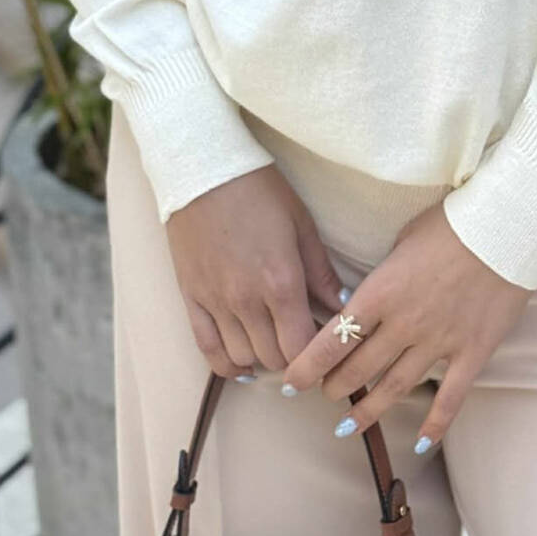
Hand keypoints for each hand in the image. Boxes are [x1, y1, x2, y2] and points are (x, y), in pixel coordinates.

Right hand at [165, 164, 345, 376]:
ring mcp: (215, 302)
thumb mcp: (302, 226)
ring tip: (276, 341)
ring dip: (263, 358)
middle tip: (303, 339)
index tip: (326, 346)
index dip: (318, 355)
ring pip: (243, 358)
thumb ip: (323, 274)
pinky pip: (208, 349)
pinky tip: (244, 364)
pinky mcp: (192, 299)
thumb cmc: (260, 192)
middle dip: (294, 357)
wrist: (204, 171)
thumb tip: (345, 309)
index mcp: (281, 283)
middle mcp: (246, 301)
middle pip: (274, 358)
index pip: (302, 348)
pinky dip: (228, 364)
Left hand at [279, 201, 533, 452]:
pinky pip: (451, 396)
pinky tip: (421, 443)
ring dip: (369, 410)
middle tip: (325, 394)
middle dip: (335, 387)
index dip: (308, 366)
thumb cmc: (451, 223)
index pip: (333, 340)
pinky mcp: (473, 350)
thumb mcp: (403, 240)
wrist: (505, 225)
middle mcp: (405, 323)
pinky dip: (436, 423)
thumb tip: (371, 293)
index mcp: (381, 292)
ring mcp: (440, 341)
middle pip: (359, 369)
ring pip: (395, 388)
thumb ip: (384, 274)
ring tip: (348, 426)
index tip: (291, 381)